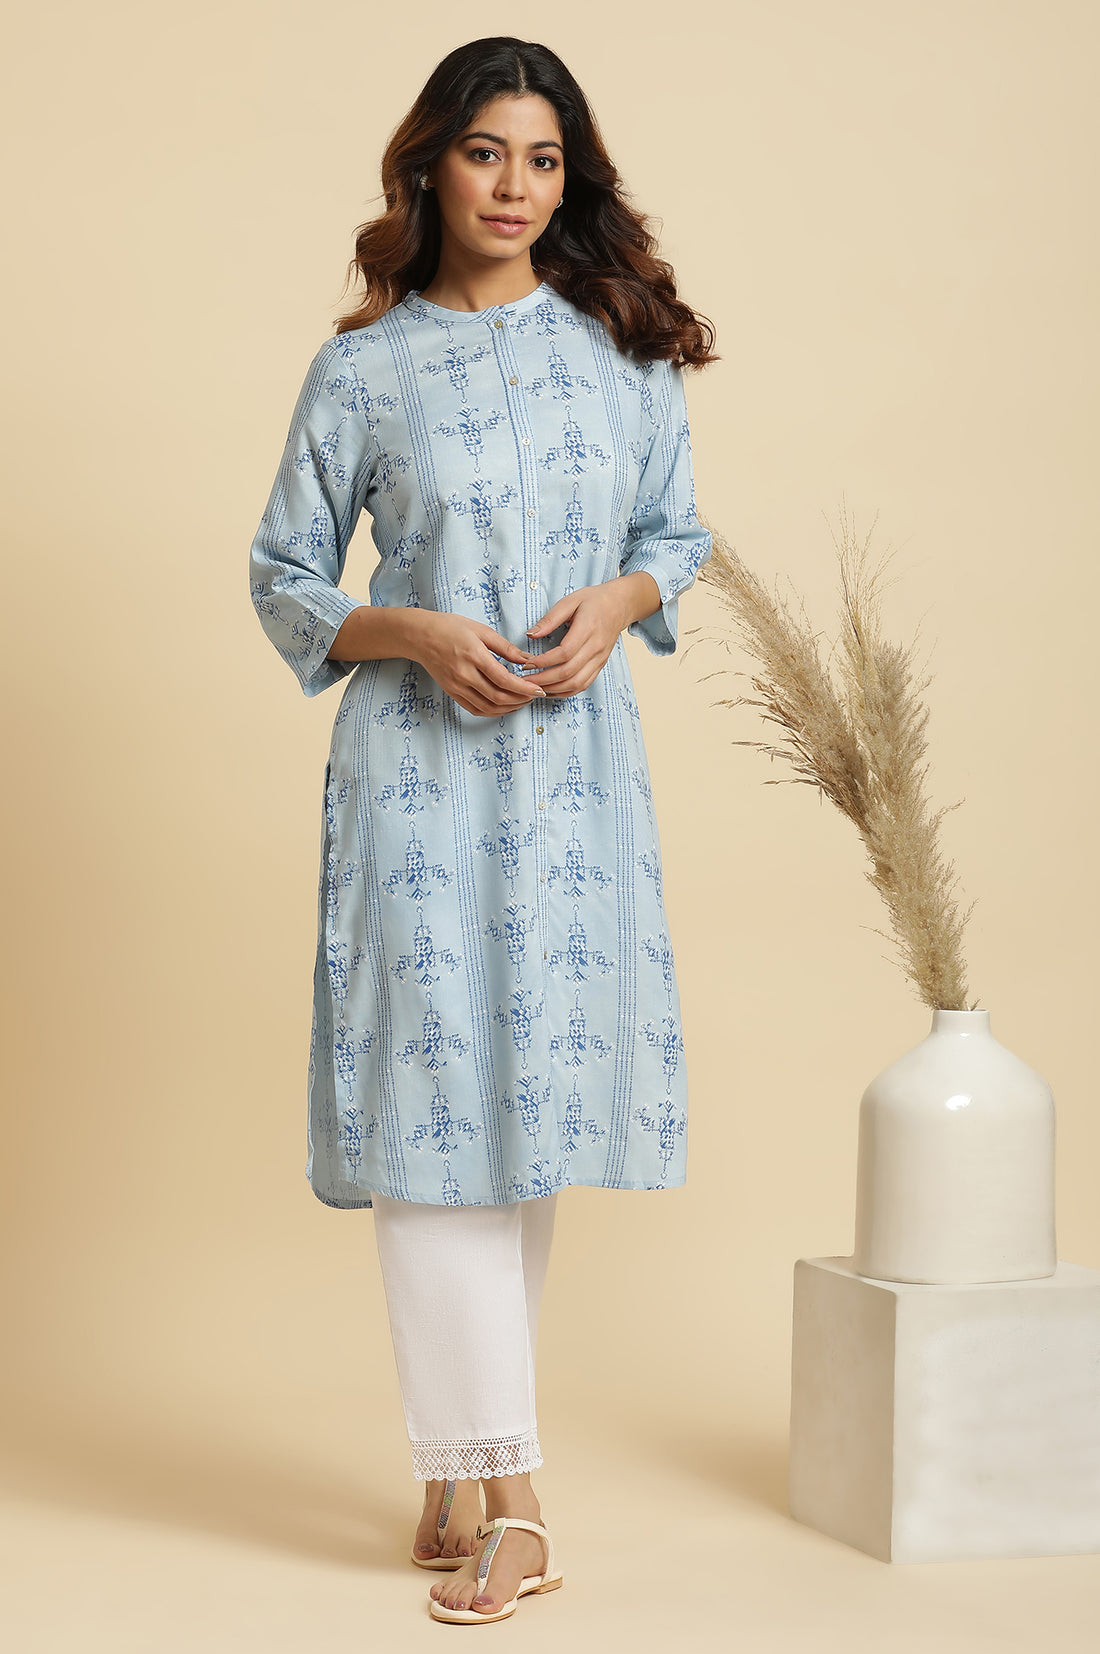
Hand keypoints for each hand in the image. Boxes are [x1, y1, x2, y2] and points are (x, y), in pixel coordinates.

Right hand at [412, 611, 546, 717]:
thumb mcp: (481, 630)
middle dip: (521, 700)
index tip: (539, 689)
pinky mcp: (452, 692)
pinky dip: (493, 711)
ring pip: (488, 708)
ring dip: (509, 708)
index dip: (525, 688)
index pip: (505, 680)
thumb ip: (505, 647)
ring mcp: (456, 686)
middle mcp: (464, 675)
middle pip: (499, 697)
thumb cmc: (449, 628)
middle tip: (535, 696)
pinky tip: (504, 706)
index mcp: (474, 656)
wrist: (419, 636)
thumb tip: (527, 659)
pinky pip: (476, 709)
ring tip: (523, 702)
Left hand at [521, 579, 645, 695]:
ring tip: (535, 687)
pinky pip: (583, 685)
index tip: (527, 664)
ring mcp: (599, 659)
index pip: (564, 653)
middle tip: (525, 680)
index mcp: (588, 629)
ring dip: (554, 689)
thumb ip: (550, 619)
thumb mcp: (570, 601)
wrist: (619, 605)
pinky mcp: (600, 665)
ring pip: (576, 683)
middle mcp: (596, 647)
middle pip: (569, 672)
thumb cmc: (594, 601)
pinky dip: (566, 692)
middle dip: (544, 680)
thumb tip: (531, 634)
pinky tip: (551, 689)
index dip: (544, 662)